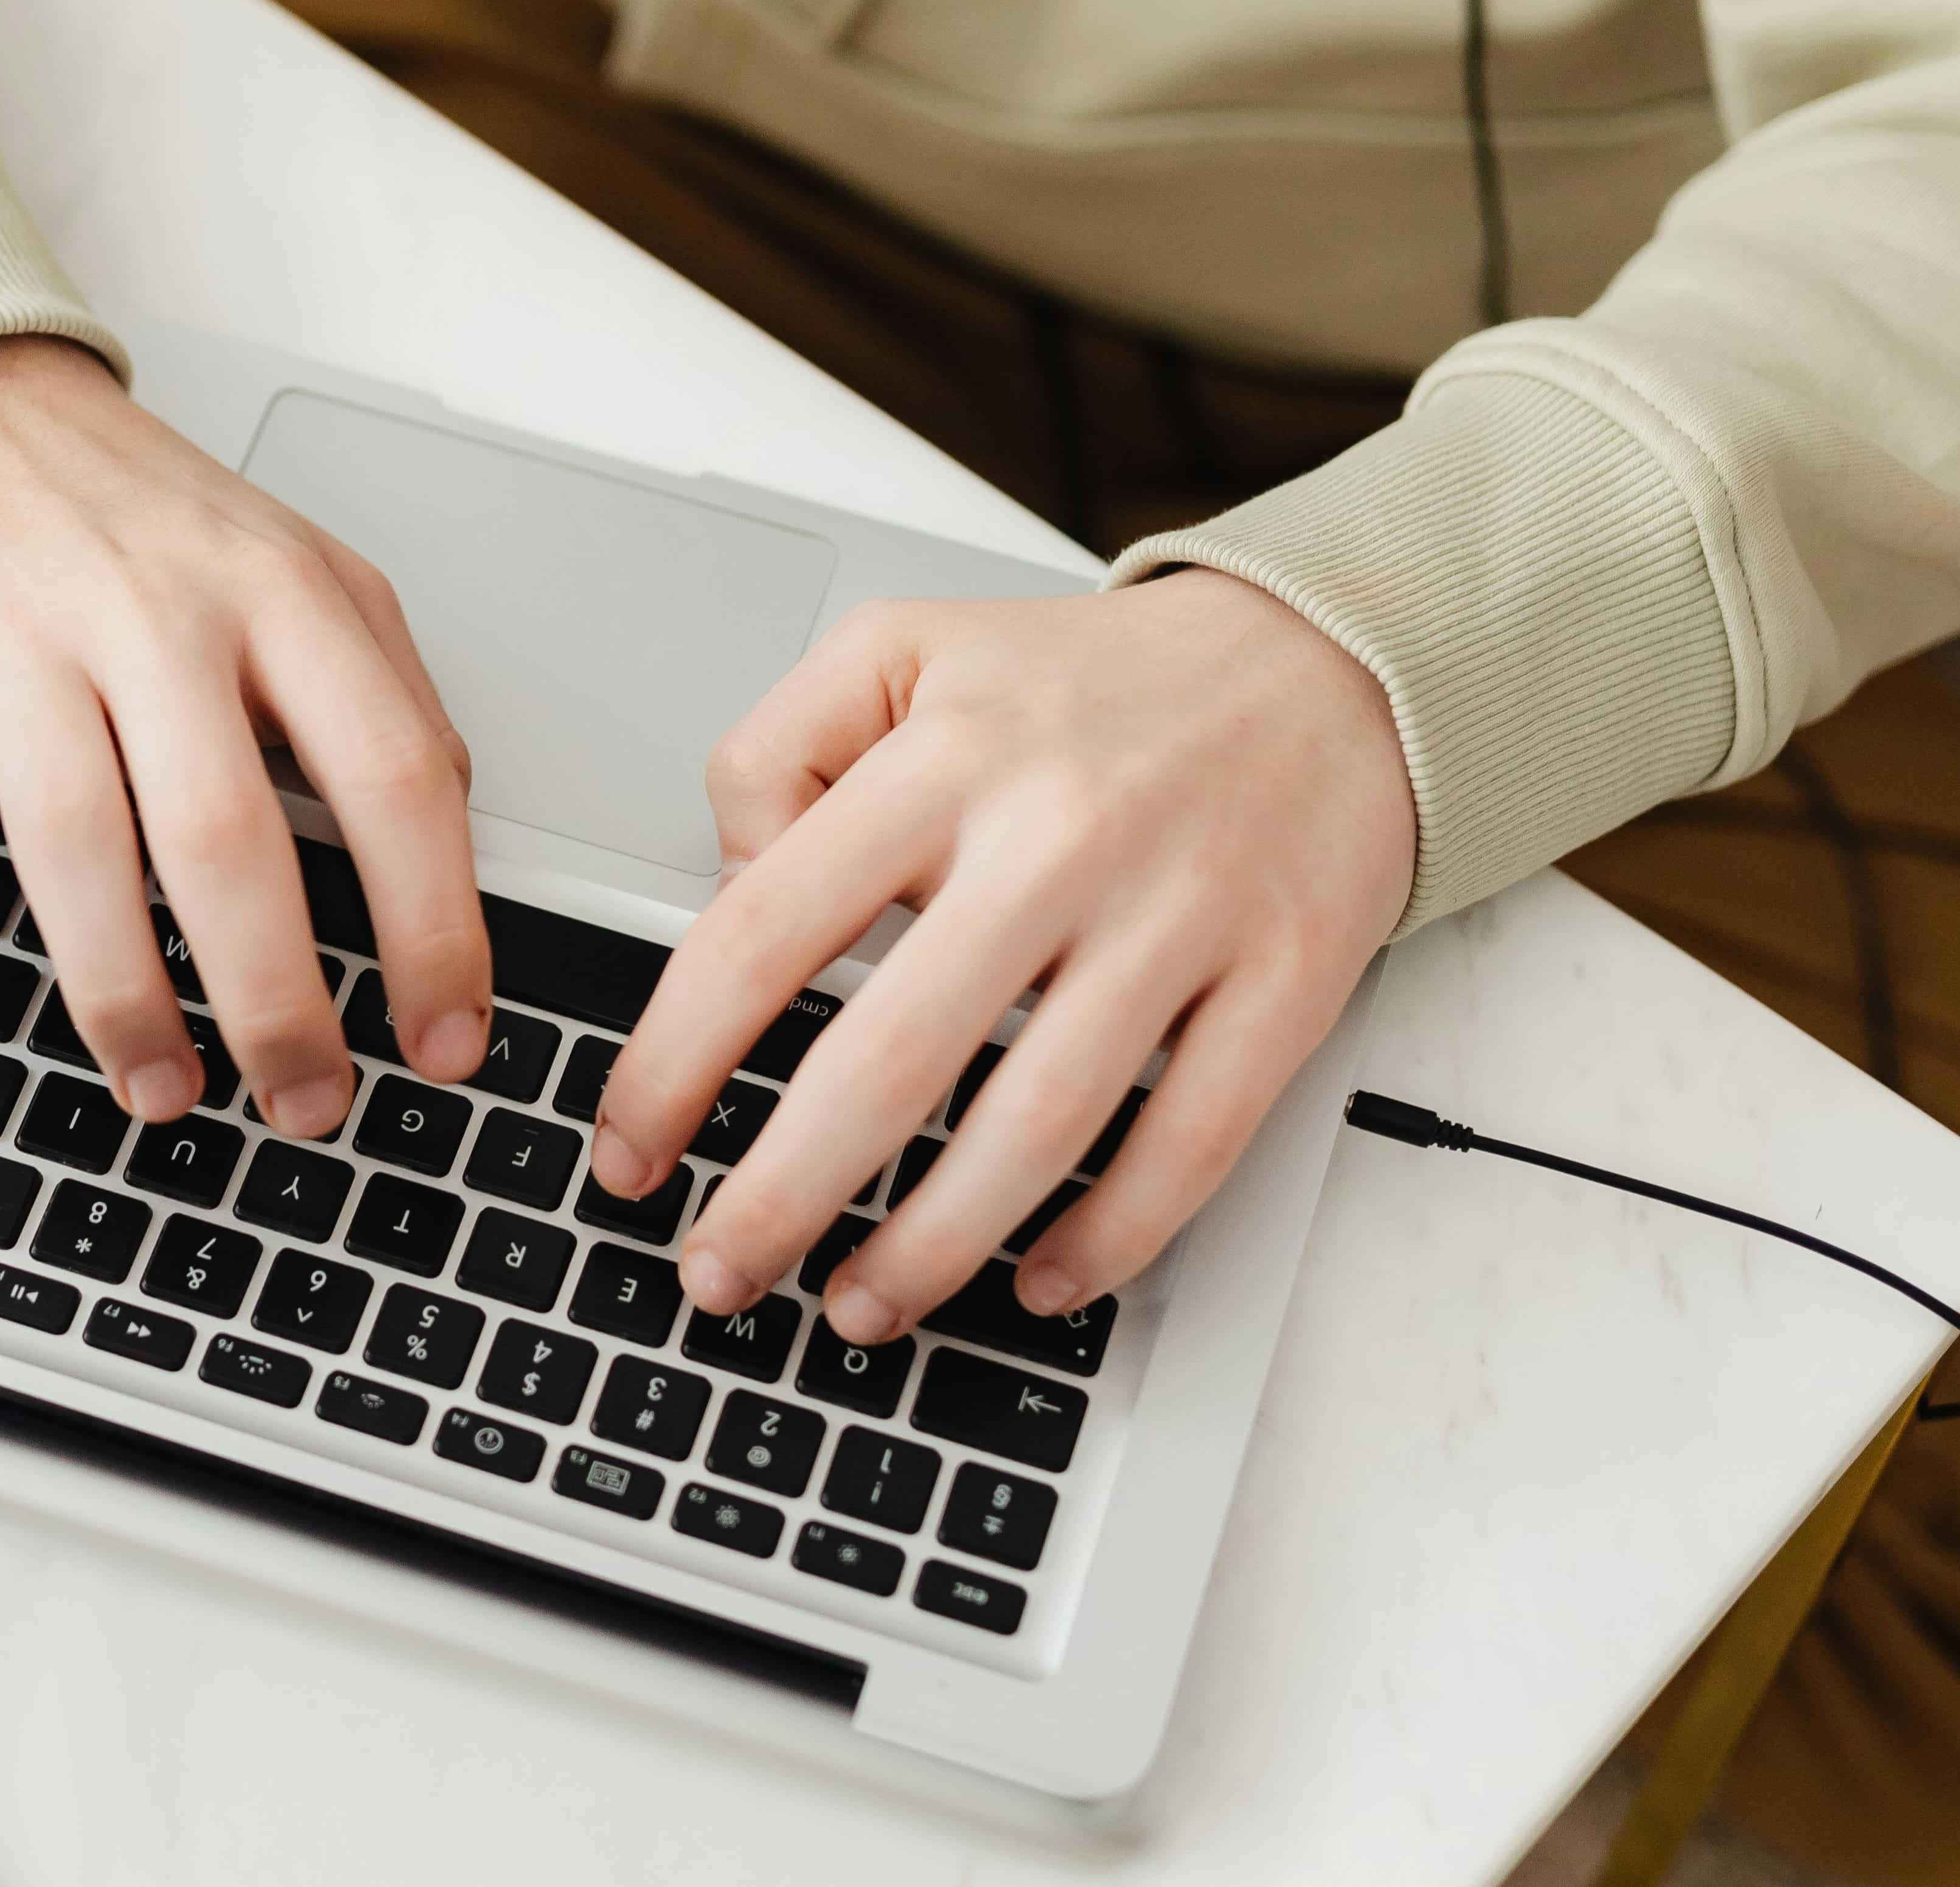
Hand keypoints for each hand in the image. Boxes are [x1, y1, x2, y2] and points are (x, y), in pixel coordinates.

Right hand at [0, 336, 492, 1130]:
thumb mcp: (295, 562)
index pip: (393, 776)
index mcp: (277, 593)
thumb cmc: (123, 507)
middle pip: (226, 837)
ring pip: (68, 847)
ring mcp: (7, 642)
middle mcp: (149, 613)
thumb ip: (380, 689)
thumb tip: (448, 843)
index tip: (446, 1043)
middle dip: (278, 1005)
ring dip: (119, 1000)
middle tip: (307, 1105)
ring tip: (164, 1090)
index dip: (435, 930)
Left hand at [595, 572, 1411, 1340]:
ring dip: (930, 1248)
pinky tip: (1037, 1281)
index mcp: (943, 760)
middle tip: (718, 1272)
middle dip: (781, 1197)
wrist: (1330, 659)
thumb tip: (728, 886)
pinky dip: (1108, 1237)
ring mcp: (1177, 916)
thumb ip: (777, 750)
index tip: (629, 1151)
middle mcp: (1056, 838)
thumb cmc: (1094, 685)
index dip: (673, 1063)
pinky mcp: (1285, 978)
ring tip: (856, 1310)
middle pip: (887, 1061)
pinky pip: (1189, 1143)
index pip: (762, 933)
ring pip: (1034, 1126)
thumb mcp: (899, 649)